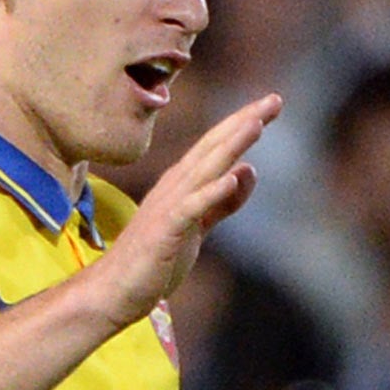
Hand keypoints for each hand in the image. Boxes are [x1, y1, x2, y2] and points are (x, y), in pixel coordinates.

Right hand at [87, 93, 279, 328]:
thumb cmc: (153, 260)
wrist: (114, 290)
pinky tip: (232, 178)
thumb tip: (247, 170)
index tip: (271, 105)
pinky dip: (211, 191)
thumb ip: (221, 202)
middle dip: (244, 122)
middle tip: (274, 99)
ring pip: (205, 169)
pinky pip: (191, 207)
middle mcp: (175, 186)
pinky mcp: (164, 230)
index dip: (243, 124)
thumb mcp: (198, 228)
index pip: (217, 146)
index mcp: (183, 184)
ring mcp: (168, 206)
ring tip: (256, 123)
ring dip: (230, 145)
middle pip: (214, 147)